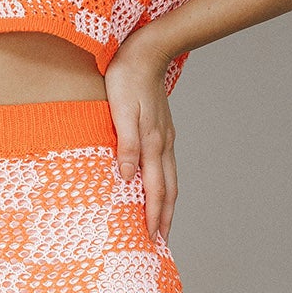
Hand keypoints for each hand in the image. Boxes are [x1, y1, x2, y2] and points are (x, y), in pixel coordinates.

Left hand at [103, 32, 176, 242]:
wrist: (147, 51)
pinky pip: (166, 166)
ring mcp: (166, 137)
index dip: (154, 216)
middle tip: (161, 241)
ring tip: (163, 222)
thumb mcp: (120, 110)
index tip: (152, 238)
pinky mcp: (163, 130)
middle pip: (169, 190)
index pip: (155, 189)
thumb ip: (125, 145)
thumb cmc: (127, 78)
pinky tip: (158, 188)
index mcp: (152, 142)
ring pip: (171, 179)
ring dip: (168, 204)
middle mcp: (163, 144)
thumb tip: (126, 177)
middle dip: (166, 218)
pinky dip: (165, 184)